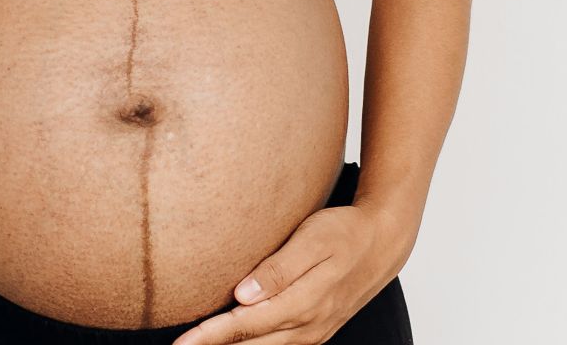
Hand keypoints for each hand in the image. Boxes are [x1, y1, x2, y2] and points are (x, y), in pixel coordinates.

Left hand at [170, 201, 409, 344]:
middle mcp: (308, 325)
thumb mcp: (313, 239)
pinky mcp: (316, 331)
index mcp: (304, 302)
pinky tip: (236, 343)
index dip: (211, 335)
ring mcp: (314, 332)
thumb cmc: (345, 232)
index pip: (246, 324)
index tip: (182, 343)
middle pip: (250, 344)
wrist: (384, 241)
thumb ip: (278, 269)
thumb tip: (243, 295)